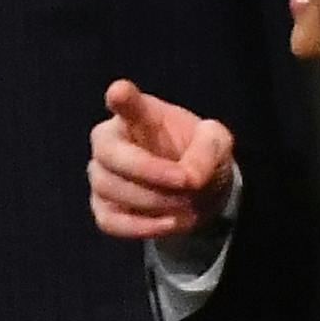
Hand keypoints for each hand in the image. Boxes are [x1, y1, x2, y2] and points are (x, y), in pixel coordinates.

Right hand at [88, 80, 234, 240]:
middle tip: (187, 182)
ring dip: (153, 201)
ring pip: (110, 188)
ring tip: (187, 205)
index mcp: (139, 114)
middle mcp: (110, 141)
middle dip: (148, 170)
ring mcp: (101, 175)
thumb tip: (189, 178)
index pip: (124, 100)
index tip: (119, 94)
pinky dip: (141, 226)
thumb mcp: (218, 144)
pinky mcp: (102, 207)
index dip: (120, 98)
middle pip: (108, 153)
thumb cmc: (199, 155)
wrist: (197, 192)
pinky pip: (110, 221)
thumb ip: (208, 150)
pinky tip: (169, 222)